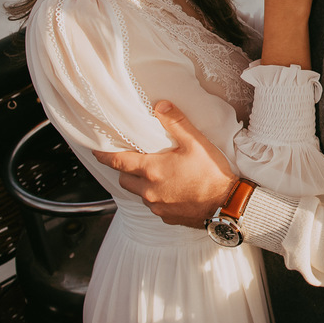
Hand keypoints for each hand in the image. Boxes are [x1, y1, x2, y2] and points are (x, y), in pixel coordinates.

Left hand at [92, 101, 235, 227]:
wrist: (227, 205)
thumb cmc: (212, 173)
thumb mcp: (196, 142)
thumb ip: (176, 123)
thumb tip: (160, 106)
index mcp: (152, 170)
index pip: (118, 161)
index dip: (104, 155)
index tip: (96, 150)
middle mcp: (149, 190)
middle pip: (124, 179)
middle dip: (126, 170)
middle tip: (136, 161)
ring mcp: (156, 206)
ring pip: (139, 193)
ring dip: (142, 184)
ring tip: (158, 175)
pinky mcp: (166, 217)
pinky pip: (153, 205)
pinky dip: (157, 197)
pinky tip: (172, 190)